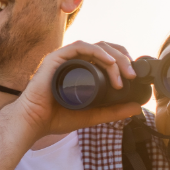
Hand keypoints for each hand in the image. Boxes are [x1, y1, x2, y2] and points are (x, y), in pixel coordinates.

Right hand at [14, 41, 141, 139]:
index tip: (134, 76)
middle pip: (105, 49)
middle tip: (132, 75)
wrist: (33, 122)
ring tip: (124, 73)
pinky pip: (80, 46)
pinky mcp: (56, 58)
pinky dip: (97, 51)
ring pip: (96, 46)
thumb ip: (113, 112)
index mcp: (82, 69)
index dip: (123, 61)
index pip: (107, 57)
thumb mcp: (92, 115)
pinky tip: (108, 61)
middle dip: (123, 59)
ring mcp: (65, 58)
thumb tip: (136, 108)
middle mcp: (75, 61)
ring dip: (114, 57)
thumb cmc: (56, 118)